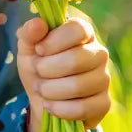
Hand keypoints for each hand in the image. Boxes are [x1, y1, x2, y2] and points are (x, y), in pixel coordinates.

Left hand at [15, 17, 111, 131]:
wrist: (42, 98)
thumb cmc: (38, 65)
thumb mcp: (27, 48)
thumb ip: (29, 33)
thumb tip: (38, 23)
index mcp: (83, 33)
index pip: (78, 29)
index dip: (55, 41)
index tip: (39, 50)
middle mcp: (99, 53)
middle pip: (77, 59)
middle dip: (47, 69)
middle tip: (38, 72)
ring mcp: (104, 78)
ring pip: (78, 86)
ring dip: (50, 90)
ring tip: (41, 89)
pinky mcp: (104, 102)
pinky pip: (83, 108)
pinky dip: (59, 108)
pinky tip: (50, 105)